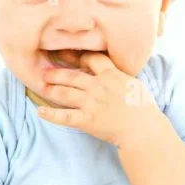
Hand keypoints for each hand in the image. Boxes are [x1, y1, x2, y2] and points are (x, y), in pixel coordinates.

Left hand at [35, 52, 163, 148]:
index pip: (91, 59)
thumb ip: (119, 76)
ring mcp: (90, 103)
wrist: (143, 129)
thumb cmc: (144, 108)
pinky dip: (50, 115)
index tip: (69, 56)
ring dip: (51, 89)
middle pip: (72, 76)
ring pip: (64, 93)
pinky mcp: (86, 120)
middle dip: (57, 73)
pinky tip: (40, 111)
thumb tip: (112, 72)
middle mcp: (97, 86)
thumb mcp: (134, 84)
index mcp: (110, 75)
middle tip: (44, 71)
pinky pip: (64, 117)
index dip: (79, 57)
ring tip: (41, 85)